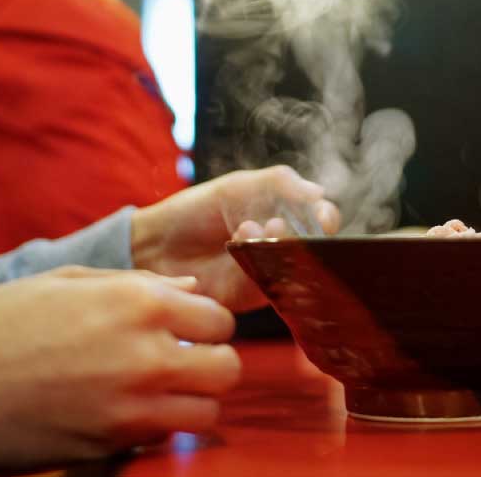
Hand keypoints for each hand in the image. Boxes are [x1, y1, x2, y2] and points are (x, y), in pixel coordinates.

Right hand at [0, 266, 240, 471]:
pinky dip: (155, 432)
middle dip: (211, 365)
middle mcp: (145, 354)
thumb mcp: (69, 281)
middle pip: (228, 367)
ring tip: (158, 395)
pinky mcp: (109, 447)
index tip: (186, 332)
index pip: (219, 318)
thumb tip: (191, 287)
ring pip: (206, 412)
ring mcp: (129, 407)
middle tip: (181, 366)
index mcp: (138, 302)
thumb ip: (138, 284)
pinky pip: (160, 441)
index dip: (206, 326)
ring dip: (191, 404)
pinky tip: (124, 416)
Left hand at [130, 165, 341, 310]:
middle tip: (278, 223)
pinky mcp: (252, 297)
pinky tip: (240, 243)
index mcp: (286, 216)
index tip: (321, 215)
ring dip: (281, 247)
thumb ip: (280, 183)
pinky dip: (262, 264)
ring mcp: (270, 273)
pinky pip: (271, 285)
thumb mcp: (237, 186)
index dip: (326, 217)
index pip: (321, 219)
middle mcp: (283, 247)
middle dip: (304, 235)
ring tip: (251, 229)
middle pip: (315, 247)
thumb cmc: (196, 211)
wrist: (155, 245)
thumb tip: (319, 191)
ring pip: (296, 268)